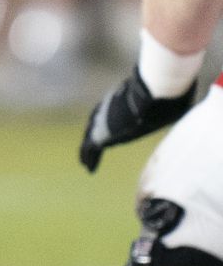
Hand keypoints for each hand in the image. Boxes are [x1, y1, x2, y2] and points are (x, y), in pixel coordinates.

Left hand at [79, 68, 194, 171]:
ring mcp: (101, 121)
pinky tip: (89, 169)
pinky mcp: (100, 134)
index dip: (105, 121)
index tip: (106, 129)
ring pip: (90, 138)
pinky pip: (91, 148)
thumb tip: (178, 105)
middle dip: (91, 135)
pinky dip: (89, 158)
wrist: (148, 98)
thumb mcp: (159, 99)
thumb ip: (163, 104)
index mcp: (118, 99)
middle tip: (89, 147)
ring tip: (86, 163)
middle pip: (94, 124)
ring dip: (88, 150)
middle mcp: (106, 110)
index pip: (108, 111)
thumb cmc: (160, 97)